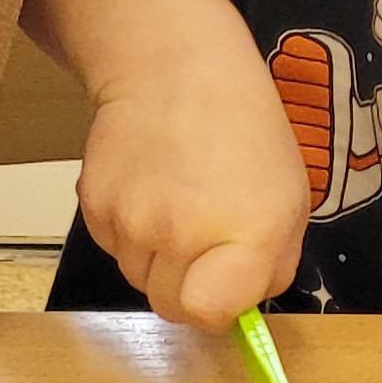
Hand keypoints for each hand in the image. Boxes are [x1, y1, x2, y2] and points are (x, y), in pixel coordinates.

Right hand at [76, 33, 307, 325]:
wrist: (174, 68)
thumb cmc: (242, 129)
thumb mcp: (288, 197)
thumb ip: (271, 262)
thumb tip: (241, 309)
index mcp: (246, 234)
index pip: (206, 314)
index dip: (215, 311)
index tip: (223, 293)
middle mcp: (183, 233)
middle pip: (167, 305)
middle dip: (184, 286)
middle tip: (199, 240)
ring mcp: (132, 219)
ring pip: (136, 275)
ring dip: (154, 254)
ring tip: (174, 199)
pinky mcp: (93, 205)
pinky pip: (111, 245)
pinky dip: (127, 228)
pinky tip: (148, 185)